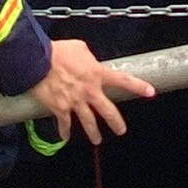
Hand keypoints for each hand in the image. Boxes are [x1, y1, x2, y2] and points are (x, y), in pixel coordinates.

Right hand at [29, 38, 154, 145]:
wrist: (37, 61)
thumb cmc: (58, 50)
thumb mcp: (79, 47)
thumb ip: (88, 57)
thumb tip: (89, 61)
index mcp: (97, 73)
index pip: (122, 80)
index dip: (138, 86)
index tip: (150, 92)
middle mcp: (89, 90)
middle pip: (108, 111)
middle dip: (116, 123)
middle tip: (121, 130)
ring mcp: (75, 102)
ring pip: (88, 122)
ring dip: (94, 133)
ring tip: (97, 140)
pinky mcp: (60, 108)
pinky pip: (64, 124)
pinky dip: (64, 132)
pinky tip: (65, 137)